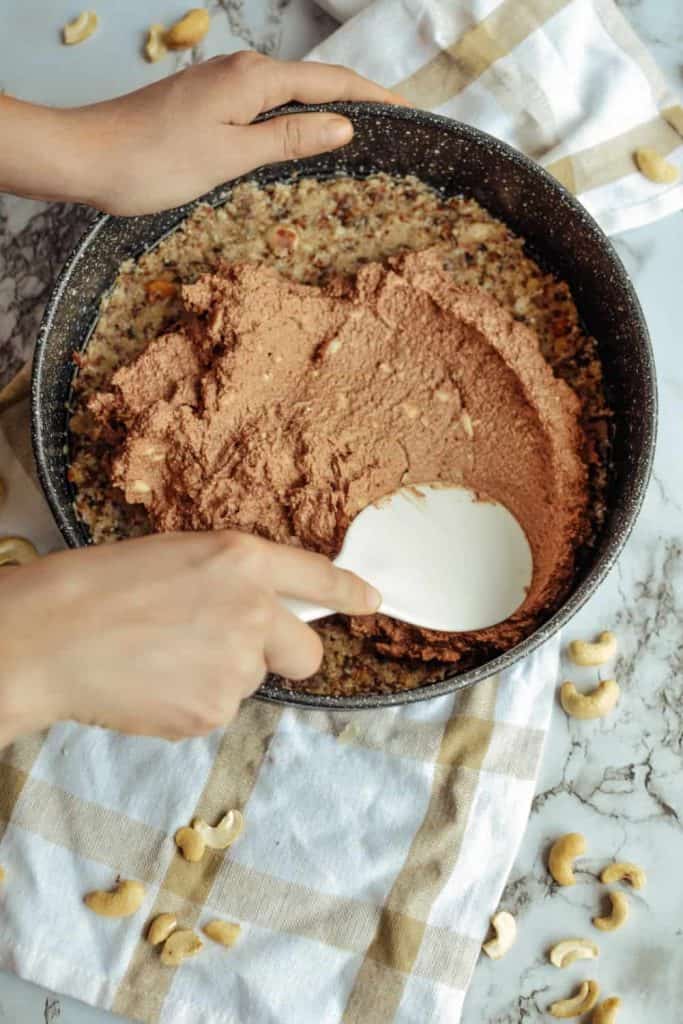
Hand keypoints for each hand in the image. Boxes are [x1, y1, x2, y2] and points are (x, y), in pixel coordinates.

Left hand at [0, 53, 402, 213]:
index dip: (374, 97)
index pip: (331, 83)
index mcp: (254, 79)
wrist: (86, 157)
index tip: (410, 113)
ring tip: (361, 142)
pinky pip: (264, 109)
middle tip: (394, 133)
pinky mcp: (206, 104)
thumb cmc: (154, 160)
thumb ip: (288, 139)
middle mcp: (241, 73)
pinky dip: (292, 123)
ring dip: (325, 115)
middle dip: (357, 103)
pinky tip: (302, 145)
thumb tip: (341, 126)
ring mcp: (221, 86)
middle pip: (314, 84)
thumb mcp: (231, 156)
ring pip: (289, 97)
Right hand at [0, 531, 379, 745]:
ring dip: (222, 675)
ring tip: (163, 658)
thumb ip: (232, 580)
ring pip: (252, 681)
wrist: (53, 637)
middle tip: (237, 650)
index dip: (350, 593)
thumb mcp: (180, 557)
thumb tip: (262, 611)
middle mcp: (255, 613)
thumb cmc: (102, 586)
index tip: (371, 603)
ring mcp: (238, 667)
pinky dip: (193, 702)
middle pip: (309, 653)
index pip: (318, 577)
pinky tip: (153, 684)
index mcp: (243, 561)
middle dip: (286, 655)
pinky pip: (218, 709)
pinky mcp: (214, 712)